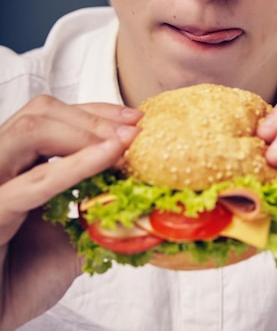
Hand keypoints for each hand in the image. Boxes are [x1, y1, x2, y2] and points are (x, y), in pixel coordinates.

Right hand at [0, 95, 140, 330]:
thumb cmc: (19, 280)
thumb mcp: (71, 240)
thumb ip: (100, 215)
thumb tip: (147, 201)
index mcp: (17, 167)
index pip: (52, 117)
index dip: (95, 112)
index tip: (134, 119)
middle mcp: (1, 166)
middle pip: (40, 114)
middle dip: (92, 117)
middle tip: (132, 129)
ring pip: (30, 130)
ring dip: (83, 131)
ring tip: (121, 143)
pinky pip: (32, 182)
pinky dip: (74, 165)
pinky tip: (108, 156)